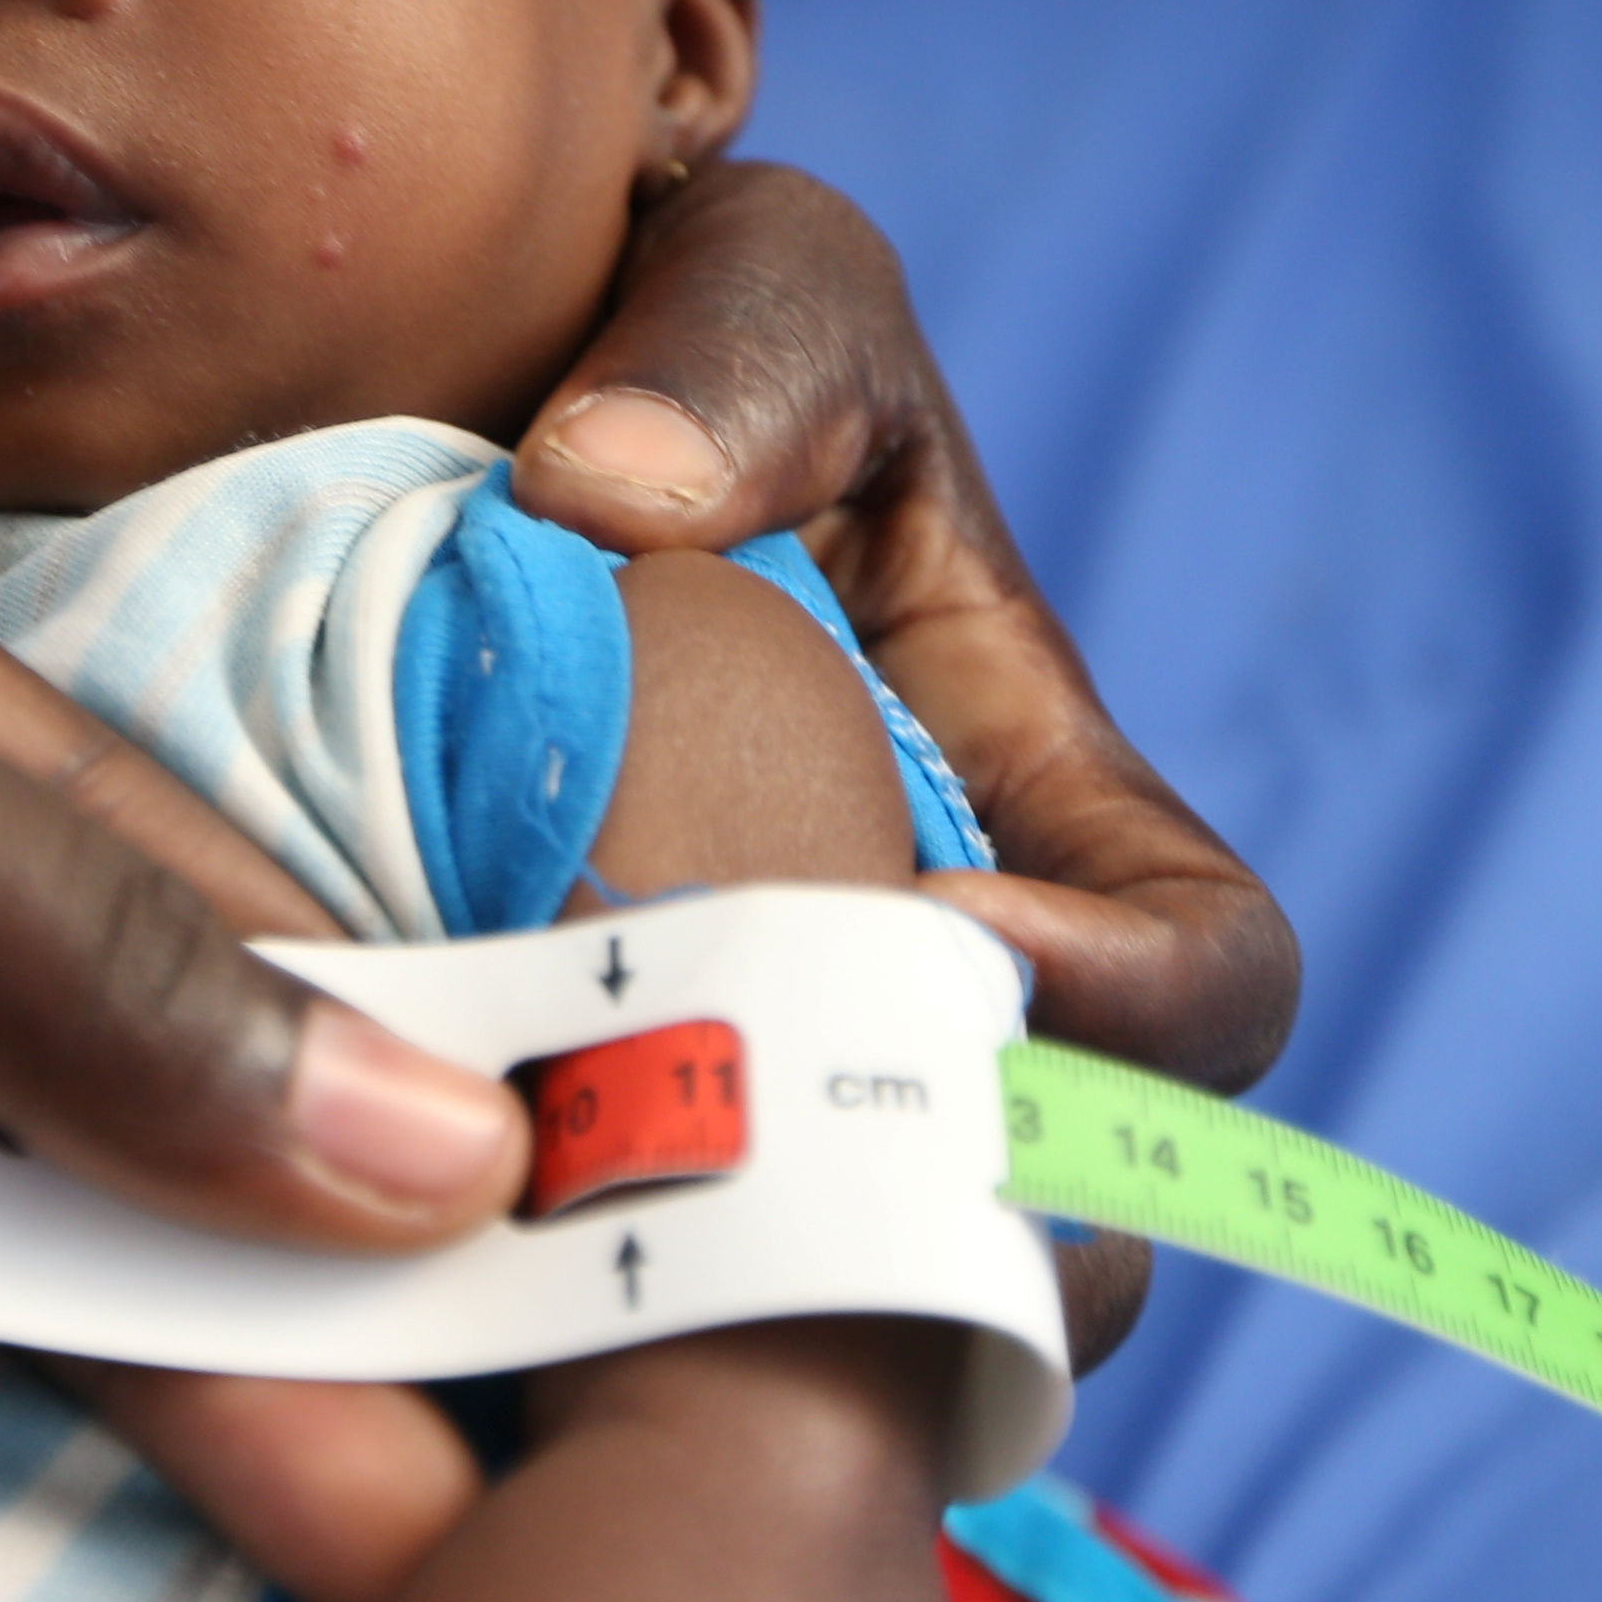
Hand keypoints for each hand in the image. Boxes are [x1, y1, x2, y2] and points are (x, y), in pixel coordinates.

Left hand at [508, 162, 1302, 1363]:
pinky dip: (520, 1297)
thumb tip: (609, 508)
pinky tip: (394, 1237)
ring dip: (699, 1283)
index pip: (1206, 991)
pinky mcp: (577, 1179)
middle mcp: (927, 1004)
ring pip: (811, 1316)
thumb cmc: (666, 355)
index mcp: (1044, 818)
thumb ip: (740, 358)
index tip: (925, 936)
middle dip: (895, 1210)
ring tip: (534, 1205)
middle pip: (1025, 1228)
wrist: (428, 432)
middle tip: (690, 1134)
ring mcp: (760, 1107)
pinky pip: (593, 1315)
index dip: (1120, 1014)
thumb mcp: (751, 284)